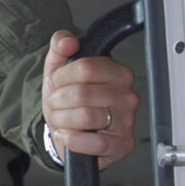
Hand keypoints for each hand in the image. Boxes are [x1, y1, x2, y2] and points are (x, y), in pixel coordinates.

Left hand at [41, 29, 138, 171]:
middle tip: (57, 104)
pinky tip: (68, 135)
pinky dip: (73, 140)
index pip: (85, 68)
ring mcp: (127, 121)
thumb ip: (60, 47)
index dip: (62, 77)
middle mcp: (127, 95)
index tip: (57, 83)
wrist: (66, 131)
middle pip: (82, 93)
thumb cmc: (68, 101)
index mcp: (117, 72)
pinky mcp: (122, 144)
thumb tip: (68, 41)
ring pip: (85, 117)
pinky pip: (96, 143)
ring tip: (62, 120)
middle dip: (58, 101)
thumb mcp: (58, 70)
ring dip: (62, 120)